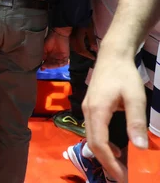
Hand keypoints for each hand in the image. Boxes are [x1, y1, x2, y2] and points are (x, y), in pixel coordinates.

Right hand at [41, 29, 69, 69]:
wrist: (58, 35)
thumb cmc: (50, 40)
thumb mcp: (44, 49)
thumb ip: (43, 57)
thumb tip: (41, 65)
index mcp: (50, 56)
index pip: (47, 63)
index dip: (44, 66)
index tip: (41, 68)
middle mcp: (55, 57)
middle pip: (52, 65)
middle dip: (48, 66)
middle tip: (44, 66)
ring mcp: (60, 57)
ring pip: (57, 65)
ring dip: (53, 66)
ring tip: (49, 65)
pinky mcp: (66, 56)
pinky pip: (64, 63)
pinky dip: (60, 64)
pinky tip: (56, 64)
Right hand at [70, 23, 97, 59]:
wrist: (75, 15)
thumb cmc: (84, 21)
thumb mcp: (90, 30)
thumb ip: (92, 40)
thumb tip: (95, 50)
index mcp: (78, 39)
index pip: (82, 50)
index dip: (88, 55)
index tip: (94, 57)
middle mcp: (73, 40)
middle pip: (78, 51)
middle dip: (84, 54)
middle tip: (91, 56)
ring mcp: (70, 38)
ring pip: (75, 48)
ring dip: (81, 52)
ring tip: (87, 53)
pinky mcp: (70, 36)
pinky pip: (73, 45)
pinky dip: (78, 48)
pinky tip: (82, 47)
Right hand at [82, 47, 147, 182]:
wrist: (111, 56)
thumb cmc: (124, 75)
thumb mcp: (135, 97)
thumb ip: (136, 122)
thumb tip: (140, 147)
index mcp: (97, 111)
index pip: (99, 143)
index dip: (110, 162)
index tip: (122, 176)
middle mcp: (88, 113)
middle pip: (92, 143)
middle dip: (106, 162)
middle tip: (121, 177)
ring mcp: (87, 110)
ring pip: (91, 138)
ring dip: (104, 154)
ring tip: (120, 167)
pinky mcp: (90, 108)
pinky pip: (93, 131)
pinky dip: (102, 144)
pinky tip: (115, 149)